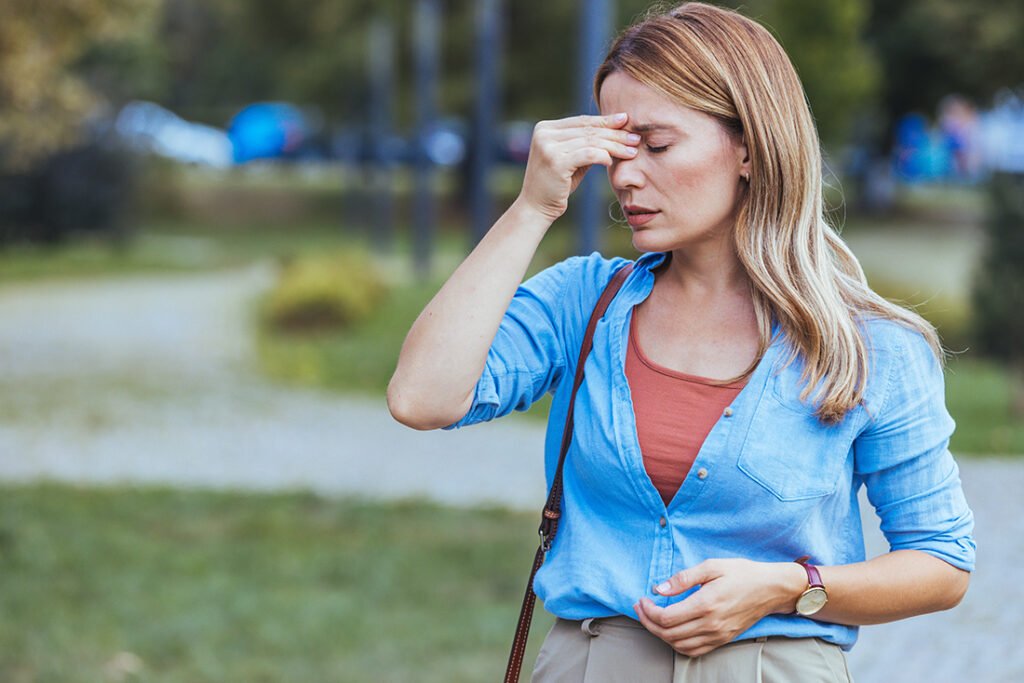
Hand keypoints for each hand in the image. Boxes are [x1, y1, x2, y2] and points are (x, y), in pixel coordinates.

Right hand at [516, 113, 639, 222]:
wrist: (536, 208)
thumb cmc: (556, 184)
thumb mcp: (571, 159)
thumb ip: (585, 143)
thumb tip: (615, 127)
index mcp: (545, 128)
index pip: (582, 120)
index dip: (605, 120)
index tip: (626, 121)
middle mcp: (544, 134)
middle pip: (588, 130)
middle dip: (614, 134)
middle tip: (635, 138)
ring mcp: (548, 147)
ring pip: (590, 141)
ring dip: (614, 146)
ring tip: (632, 151)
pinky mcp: (556, 161)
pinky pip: (587, 154)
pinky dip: (603, 156)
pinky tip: (612, 161)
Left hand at [633, 559, 804, 656]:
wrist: (771, 589)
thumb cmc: (742, 573)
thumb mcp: (712, 566)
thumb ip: (683, 578)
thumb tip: (659, 588)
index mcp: (706, 604)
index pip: (666, 617)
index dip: (648, 611)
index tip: (642, 599)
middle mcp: (711, 624)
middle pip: (668, 634)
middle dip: (648, 622)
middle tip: (640, 608)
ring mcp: (718, 635)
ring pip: (679, 645)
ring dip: (660, 634)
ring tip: (651, 619)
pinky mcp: (723, 640)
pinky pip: (694, 651)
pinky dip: (677, 645)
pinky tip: (671, 632)